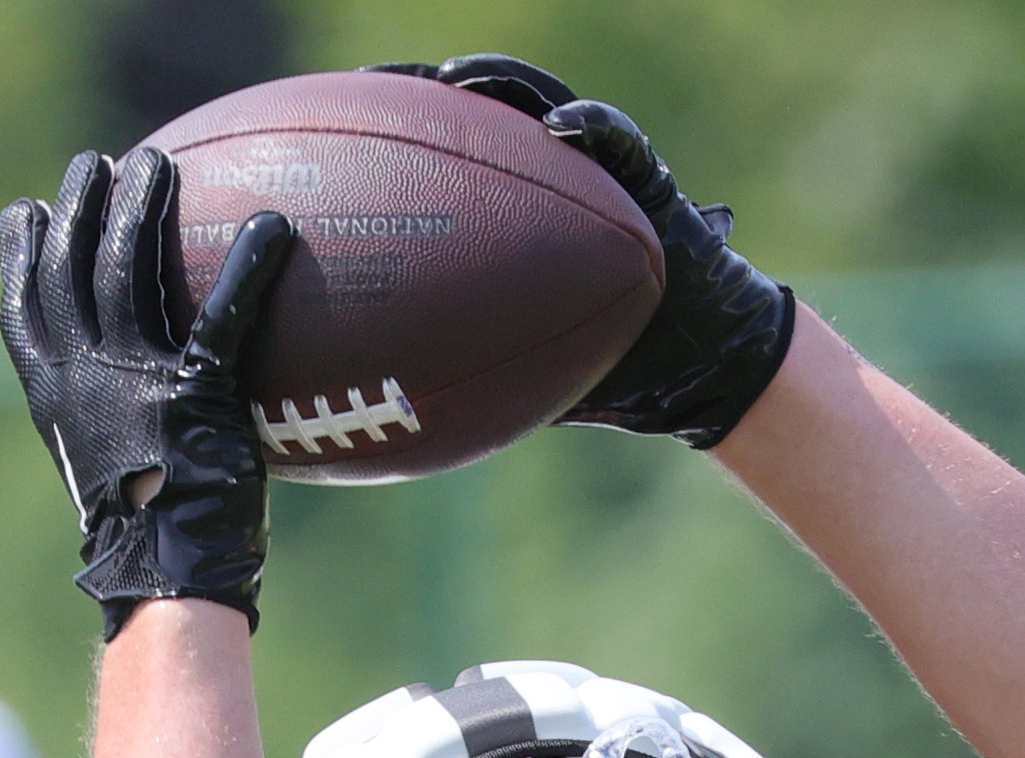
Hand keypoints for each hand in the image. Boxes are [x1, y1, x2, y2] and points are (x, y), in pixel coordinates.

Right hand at [0, 150, 292, 638]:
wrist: (166, 580)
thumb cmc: (152, 545)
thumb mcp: (112, 478)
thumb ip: (118, 431)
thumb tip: (145, 420)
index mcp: (54, 395)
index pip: (25, 307)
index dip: (24, 254)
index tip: (33, 212)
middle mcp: (84, 376)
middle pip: (72, 264)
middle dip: (81, 205)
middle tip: (99, 163)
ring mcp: (135, 380)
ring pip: (128, 268)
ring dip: (141, 207)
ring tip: (155, 165)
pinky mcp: (194, 394)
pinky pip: (223, 315)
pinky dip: (248, 266)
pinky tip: (273, 227)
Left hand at [373, 56, 793, 449]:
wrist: (697, 366)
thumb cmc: (617, 372)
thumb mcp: (536, 378)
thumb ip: (483, 372)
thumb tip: (408, 411)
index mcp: (518, 225)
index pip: (444, 172)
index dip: (390, 155)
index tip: (328, 148)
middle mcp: (551, 185)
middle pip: (478, 124)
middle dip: (422, 99)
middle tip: (366, 88)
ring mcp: (598, 175)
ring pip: (541, 107)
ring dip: (501, 89)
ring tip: (455, 78)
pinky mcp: (649, 181)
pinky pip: (620, 142)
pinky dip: (592, 127)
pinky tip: (560, 125)